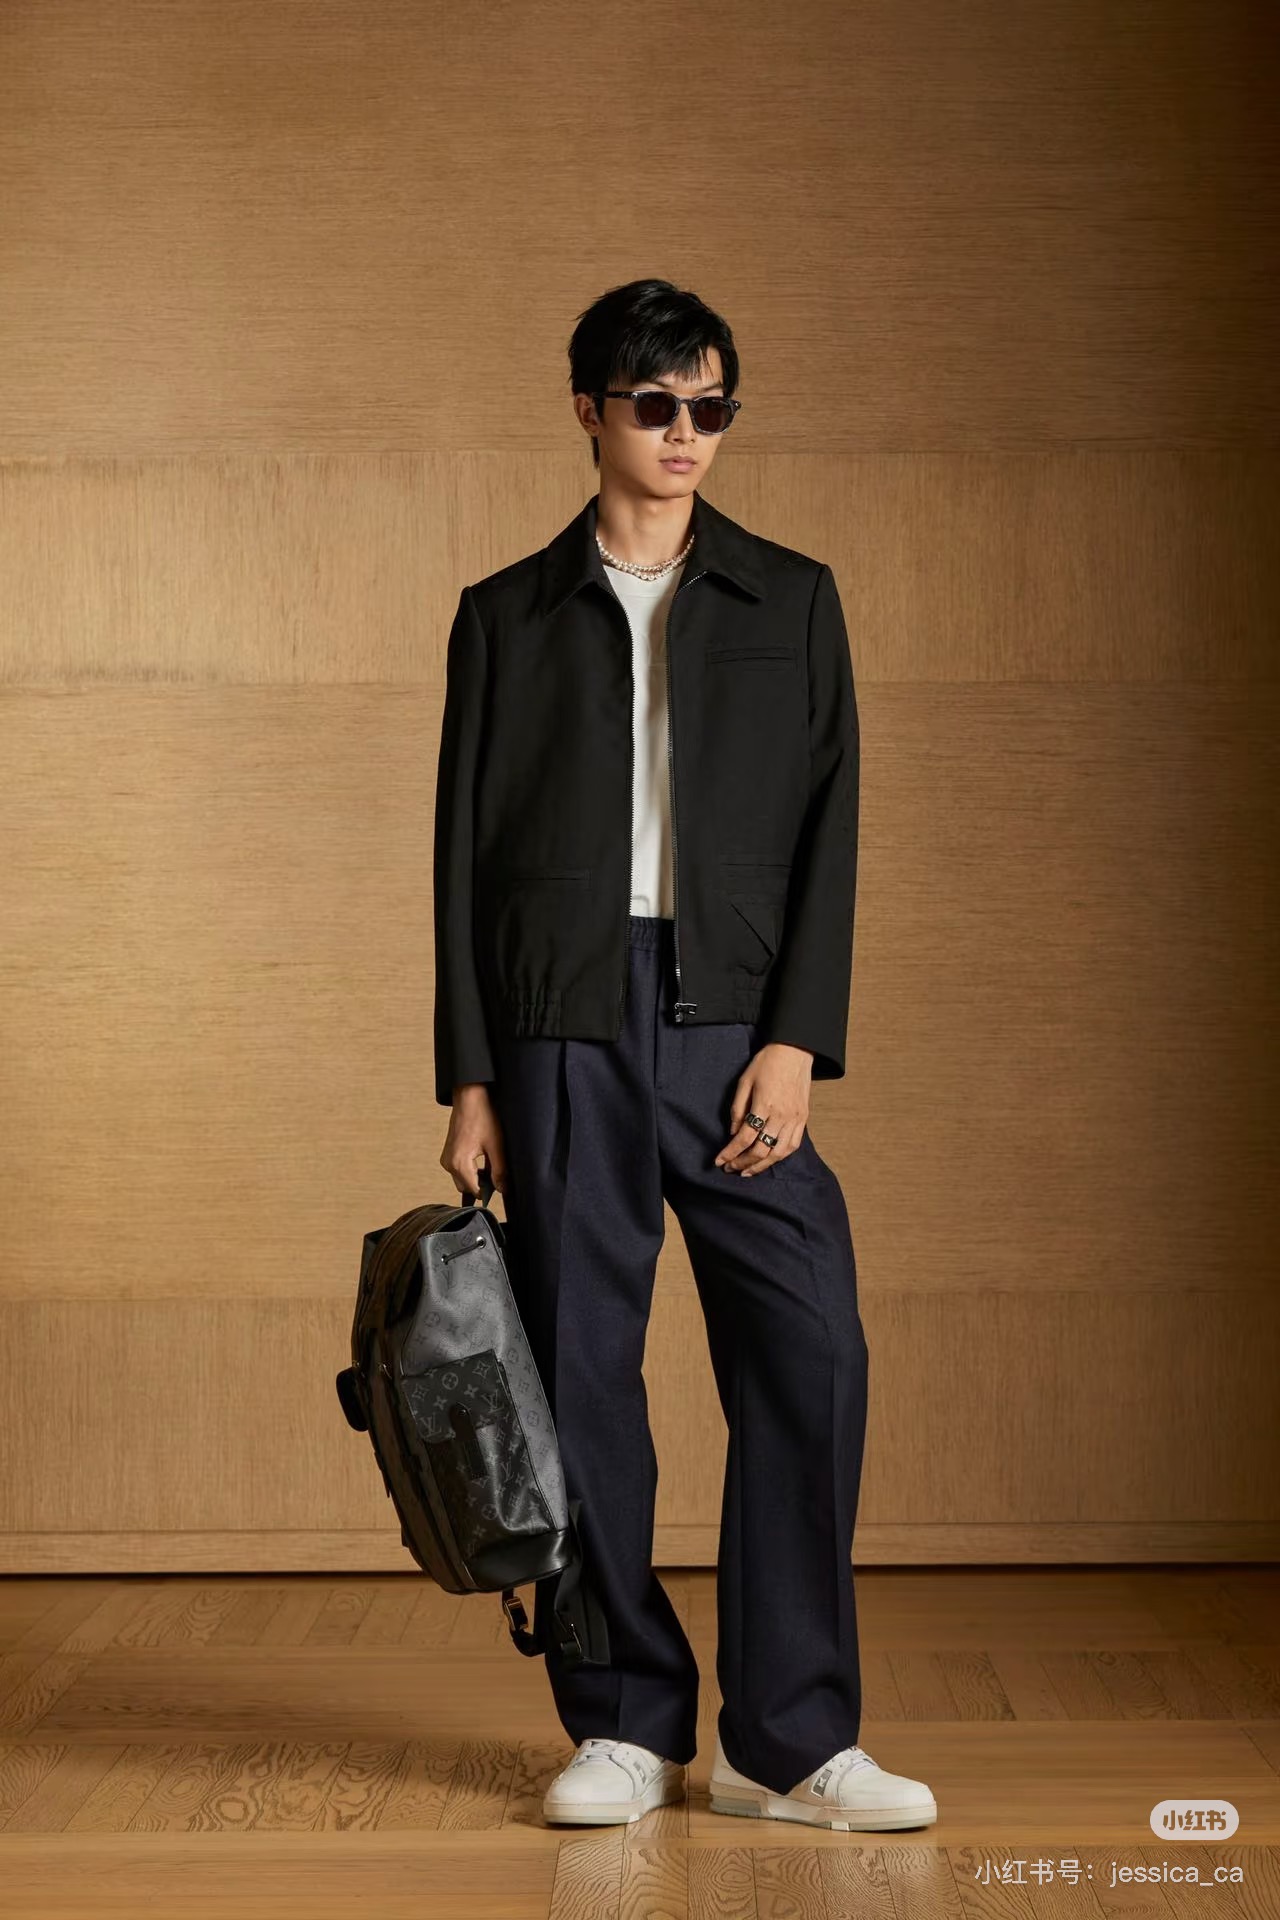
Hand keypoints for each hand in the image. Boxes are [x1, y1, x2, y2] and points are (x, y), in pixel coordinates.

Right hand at [441, 1083, 507, 1198]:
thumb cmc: (482, 1116)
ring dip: (476, 1176)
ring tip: (491, 1162)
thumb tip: (502, 1189)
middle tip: (498, 1173)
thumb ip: (499, 1171)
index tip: (501, 1186)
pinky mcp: (448, 1152)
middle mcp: (448, 1163)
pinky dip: (471, 1169)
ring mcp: (446, 1158)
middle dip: (482, 1184)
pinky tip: (483, 1157)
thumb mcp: (496, 1146)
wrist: (470, 1097)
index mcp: (458, 1163)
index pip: (474, 1191)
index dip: (489, 1192)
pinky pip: (459, 1169)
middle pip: (466, 1187)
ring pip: (462, 1178)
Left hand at [714, 1043, 813, 1176]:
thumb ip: (737, 1108)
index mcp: (764, 1105)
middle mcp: (781, 1116)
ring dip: (761, 1166)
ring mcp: (795, 1119)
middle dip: (743, 1163)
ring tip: (747, 1171)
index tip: (719, 1161)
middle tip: (730, 1168)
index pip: (744, 1137)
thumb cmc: (767, 1063)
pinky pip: (793, 1145)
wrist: (794, 1051)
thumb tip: (732, 1133)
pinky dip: (780, 1157)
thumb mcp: (744, 1081)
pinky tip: (769, 1160)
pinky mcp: (803, 1119)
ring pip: (778, 1153)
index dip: (730, 1153)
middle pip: (760, 1150)